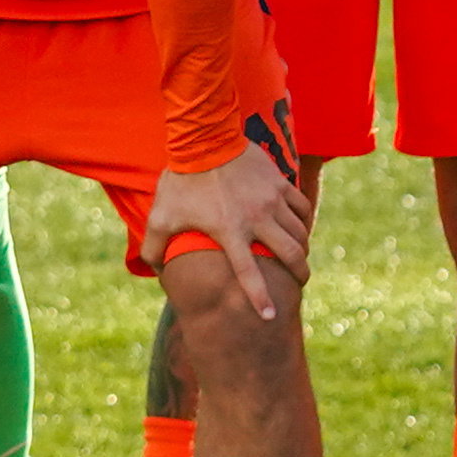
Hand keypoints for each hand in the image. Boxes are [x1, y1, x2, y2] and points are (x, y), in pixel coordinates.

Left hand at [145, 143, 315, 319]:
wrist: (205, 139)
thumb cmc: (181, 181)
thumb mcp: (159, 217)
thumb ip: (153, 248)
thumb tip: (153, 271)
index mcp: (229, 232)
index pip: (249, 274)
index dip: (260, 298)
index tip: (270, 317)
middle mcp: (256, 219)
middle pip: (290, 254)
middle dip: (299, 273)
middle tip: (299, 282)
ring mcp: (271, 200)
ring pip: (299, 231)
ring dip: (301, 248)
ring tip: (299, 256)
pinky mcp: (279, 183)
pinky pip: (301, 207)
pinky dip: (303, 220)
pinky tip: (299, 226)